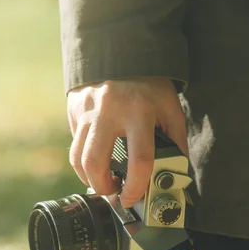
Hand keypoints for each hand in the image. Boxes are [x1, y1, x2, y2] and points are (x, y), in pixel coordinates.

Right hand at [67, 77, 187, 207]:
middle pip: (95, 162)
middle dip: (103, 187)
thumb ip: (175, 140)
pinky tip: (96, 157)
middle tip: (113, 193)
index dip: (135, 187)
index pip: (139, 159)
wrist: (124, 50)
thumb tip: (174, 174)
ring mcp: (87, 109)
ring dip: (88, 177)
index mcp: (140, 111)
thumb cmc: (151, 84)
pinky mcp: (74, 107)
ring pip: (77, 156)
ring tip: (103, 181)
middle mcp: (109, 110)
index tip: (133, 199)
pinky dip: (82, 157)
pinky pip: (74, 141)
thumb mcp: (170, 108)